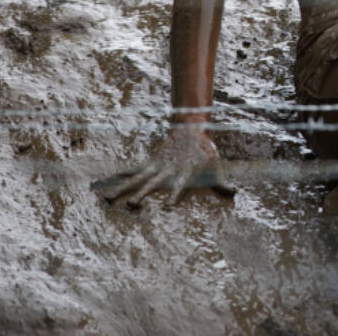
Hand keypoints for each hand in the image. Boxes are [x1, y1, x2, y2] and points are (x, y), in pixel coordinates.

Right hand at [92, 126, 235, 207]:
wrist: (191, 129)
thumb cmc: (205, 151)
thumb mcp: (217, 165)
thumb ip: (222, 181)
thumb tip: (234, 193)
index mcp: (183, 172)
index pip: (178, 186)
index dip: (173, 196)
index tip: (165, 208)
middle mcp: (166, 171)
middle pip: (151, 184)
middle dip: (141, 195)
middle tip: (130, 206)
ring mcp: (155, 167)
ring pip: (136, 179)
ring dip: (121, 189)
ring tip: (106, 200)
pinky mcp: (148, 163)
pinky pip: (131, 170)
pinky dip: (118, 175)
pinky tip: (103, 182)